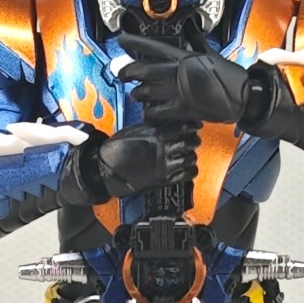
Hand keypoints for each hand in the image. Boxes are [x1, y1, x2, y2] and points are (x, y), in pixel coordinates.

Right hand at [79, 122, 199, 198]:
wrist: (107, 168)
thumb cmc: (118, 147)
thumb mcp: (136, 129)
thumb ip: (154, 127)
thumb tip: (167, 122)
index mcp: (155, 134)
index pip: (184, 127)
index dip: (192, 125)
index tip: (195, 125)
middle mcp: (163, 149)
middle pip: (191, 142)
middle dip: (193, 140)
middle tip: (191, 140)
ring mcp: (165, 166)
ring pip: (191, 158)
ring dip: (191, 155)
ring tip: (186, 154)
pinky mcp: (164, 180)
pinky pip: (188, 175)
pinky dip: (190, 170)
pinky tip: (186, 167)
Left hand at [119, 32, 253, 124]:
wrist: (243, 97)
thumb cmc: (229, 76)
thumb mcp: (211, 53)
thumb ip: (197, 39)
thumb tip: (191, 25)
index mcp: (185, 57)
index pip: (154, 46)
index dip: (135, 42)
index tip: (121, 40)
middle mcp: (179, 73)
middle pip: (144, 69)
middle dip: (128, 72)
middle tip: (122, 74)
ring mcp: (179, 91)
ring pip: (147, 91)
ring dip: (138, 93)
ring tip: (135, 94)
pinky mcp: (183, 109)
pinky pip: (158, 111)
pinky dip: (150, 112)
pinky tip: (148, 111)